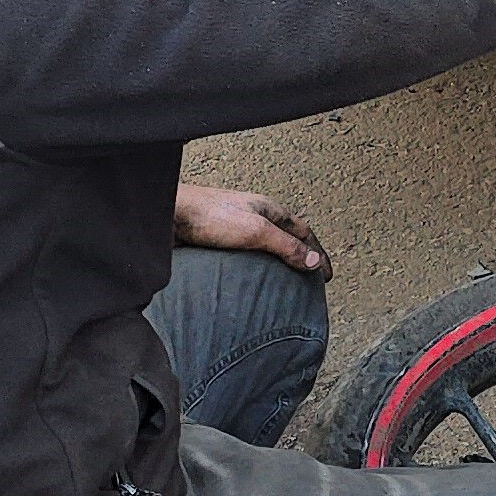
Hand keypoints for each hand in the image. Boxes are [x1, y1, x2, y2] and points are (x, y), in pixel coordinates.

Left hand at [173, 183, 330, 276]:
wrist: (169, 214)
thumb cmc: (208, 215)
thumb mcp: (256, 231)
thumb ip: (286, 246)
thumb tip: (314, 262)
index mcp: (269, 210)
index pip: (305, 233)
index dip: (318, 253)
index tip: (326, 275)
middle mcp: (255, 217)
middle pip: (287, 238)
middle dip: (302, 257)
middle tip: (309, 279)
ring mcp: (237, 228)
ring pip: (266, 247)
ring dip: (278, 263)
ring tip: (284, 284)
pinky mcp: (219, 240)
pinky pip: (247, 256)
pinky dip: (257, 268)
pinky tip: (252, 280)